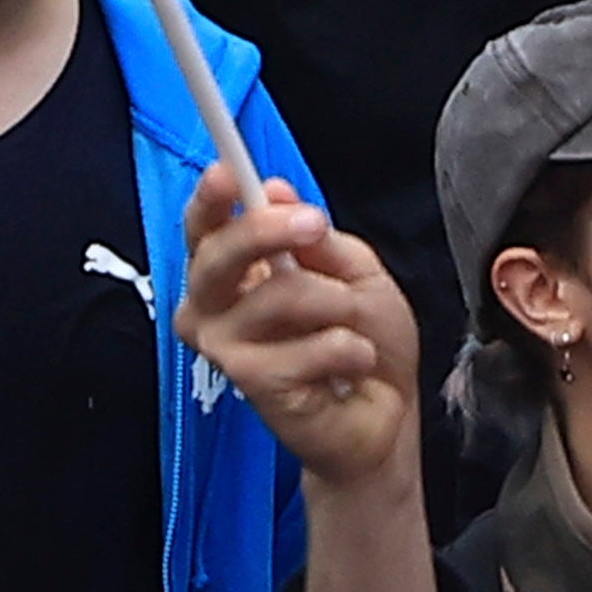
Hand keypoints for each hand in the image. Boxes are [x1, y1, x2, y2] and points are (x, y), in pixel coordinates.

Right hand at [181, 168, 428, 497]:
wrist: (386, 418)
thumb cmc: (363, 344)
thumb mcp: (356, 273)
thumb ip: (318, 240)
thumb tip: (276, 189)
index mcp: (238, 274)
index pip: (206, 230)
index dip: (210, 200)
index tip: (228, 172)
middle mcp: (217, 310)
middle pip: (217, 256)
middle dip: (265, 230)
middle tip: (312, 224)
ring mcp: (228, 350)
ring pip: (277, 295)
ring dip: (337, 304)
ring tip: (353, 329)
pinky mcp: (252, 386)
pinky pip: (309, 345)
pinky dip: (349, 348)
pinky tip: (349, 368)